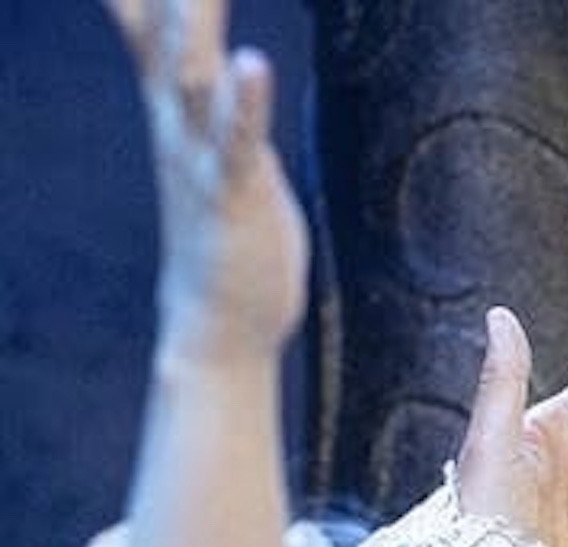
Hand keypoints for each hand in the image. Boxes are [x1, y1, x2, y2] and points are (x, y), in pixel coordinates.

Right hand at [112, 0, 302, 361]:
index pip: (136, 8)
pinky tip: (251, 63)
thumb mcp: (206, 128)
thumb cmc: (224, 212)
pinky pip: (236, 138)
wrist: (218, 314)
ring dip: (191, 25)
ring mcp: (198, 150)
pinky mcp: (234, 189)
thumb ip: (198, 73)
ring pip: (190, 74)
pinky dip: (243, 100)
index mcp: (169, 93)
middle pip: (161, 25)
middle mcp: (173, 113)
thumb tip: (201, 33)